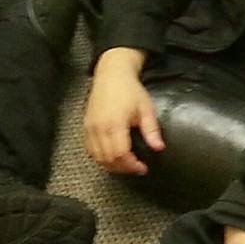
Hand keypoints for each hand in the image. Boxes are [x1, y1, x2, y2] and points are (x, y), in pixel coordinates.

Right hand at [83, 47, 165, 174]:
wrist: (112, 75)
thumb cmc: (130, 90)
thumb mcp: (146, 108)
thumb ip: (151, 129)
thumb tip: (159, 147)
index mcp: (115, 124)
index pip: (120, 154)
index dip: (131, 165)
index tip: (142, 168)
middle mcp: (99, 128)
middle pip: (108, 159)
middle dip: (123, 168)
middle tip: (136, 168)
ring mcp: (90, 128)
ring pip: (97, 157)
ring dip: (111, 165)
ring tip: (125, 164)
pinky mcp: (85, 127)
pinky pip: (90, 150)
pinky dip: (100, 158)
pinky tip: (111, 157)